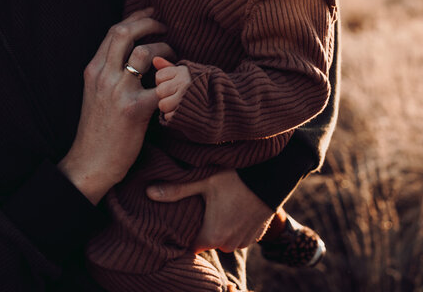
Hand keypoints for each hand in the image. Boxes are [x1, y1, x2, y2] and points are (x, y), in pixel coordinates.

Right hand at [58, 9, 174, 202]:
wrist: (91, 162)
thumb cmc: (97, 131)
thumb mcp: (95, 94)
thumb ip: (109, 74)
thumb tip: (132, 56)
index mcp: (94, 70)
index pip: (114, 31)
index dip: (135, 18)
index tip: (151, 13)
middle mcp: (103, 76)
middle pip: (126, 33)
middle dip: (150, 23)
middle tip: (165, 26)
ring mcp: (118, 92)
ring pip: (144, 53)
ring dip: (164, 50)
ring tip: (173, 57)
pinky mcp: (135, 110)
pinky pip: (162, 86)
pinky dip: (175, 81)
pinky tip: (181, 84)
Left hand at [146, 169, 272, 251]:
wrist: (274, 176)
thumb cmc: (236, 177)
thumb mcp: (203, 180)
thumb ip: (176, 189)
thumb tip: (148, 193)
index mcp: (213, 236)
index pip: (190, 246)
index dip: (182, 234)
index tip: (176, 221)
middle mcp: (229, 244)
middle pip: (206, 241)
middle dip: (200, 227)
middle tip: (195, 206)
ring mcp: (245, 241)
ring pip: (223, 237)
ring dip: (219, 225)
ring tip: (213, 204)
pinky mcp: (258, 235)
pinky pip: (238, 234)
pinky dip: (234, 223)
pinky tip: (230, 205)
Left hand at [151, 56, 191, 122]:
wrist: (218, 101)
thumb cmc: (197, 85)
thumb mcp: (185, 72)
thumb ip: (168, 67)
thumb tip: (155, 59)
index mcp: (182, 72)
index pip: (159, 76)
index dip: (164, 81)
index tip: (174, 83)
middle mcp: (184, 84)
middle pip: (160, 91)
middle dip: (165, 94)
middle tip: (178, 94)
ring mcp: (184, 99)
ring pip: (162, 105)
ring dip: (168, 106)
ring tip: (179, 103)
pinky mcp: (184, 113)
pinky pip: (168, 116)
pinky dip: (172, 116)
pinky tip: (181, 111)